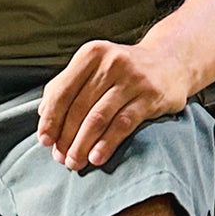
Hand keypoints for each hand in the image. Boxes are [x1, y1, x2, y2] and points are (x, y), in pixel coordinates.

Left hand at [38, 38, 191, 171]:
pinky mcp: (151, 96)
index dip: (51, 118)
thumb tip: (43, 113)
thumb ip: (67, 84)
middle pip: (79, 107)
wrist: (171, 62)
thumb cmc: (124, 70)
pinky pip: (123, 123)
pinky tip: (96, 158)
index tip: (44, 140)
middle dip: (66, 137)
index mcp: (91, 53)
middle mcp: (111, 62)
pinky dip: (107, 143)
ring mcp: (133, 78)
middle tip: (61, 158)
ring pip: (99, 117)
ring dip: (83, 144)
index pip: (63, 90)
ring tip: (75, 162)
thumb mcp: (96, 66)